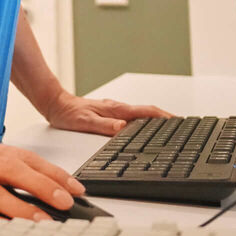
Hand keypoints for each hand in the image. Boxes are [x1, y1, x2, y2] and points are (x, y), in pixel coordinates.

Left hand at [41, 90, 171, 135]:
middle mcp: (117, 108)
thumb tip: (122, 127)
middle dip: (165, 119)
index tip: (178, 122)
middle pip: (147, 113)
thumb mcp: (84, 123)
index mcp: (116, 110)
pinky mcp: (109, 113)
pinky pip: (131, 117)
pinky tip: (143, 130)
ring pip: (140, 115)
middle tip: (180, 128)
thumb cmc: (67, 114)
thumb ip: (104, 126)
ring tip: (168, 130)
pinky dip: (142, 122)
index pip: (146, 112)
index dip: (164, 117)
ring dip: (155, 121)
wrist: (55, 104)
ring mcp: (114, 110)